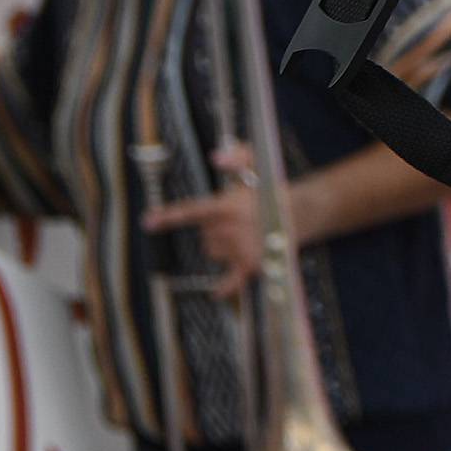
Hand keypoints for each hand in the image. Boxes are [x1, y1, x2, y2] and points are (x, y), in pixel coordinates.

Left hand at [141, 144, 267, 297]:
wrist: (303, 213)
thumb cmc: (272, 189)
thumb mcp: (256, 164)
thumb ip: (236, 156)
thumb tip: (215, 157)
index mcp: (228, 206)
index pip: (190, 211)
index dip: (167, 216)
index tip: (148, 222)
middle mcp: (231, 230)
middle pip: (204, 235)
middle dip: (213, 229)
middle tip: (233, 220)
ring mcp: (240, 250)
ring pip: (213, 252)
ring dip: (220, 246)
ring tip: (241, 235)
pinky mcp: (252, 266)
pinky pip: (231, 282)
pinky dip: (224, 288)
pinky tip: (215, 294)